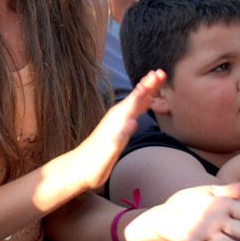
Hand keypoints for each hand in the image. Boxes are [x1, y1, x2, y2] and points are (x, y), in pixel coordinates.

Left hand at [70, 70, 165, 190]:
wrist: (78, 168)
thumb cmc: (94, 163)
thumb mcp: (108, 153)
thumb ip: (120, 137)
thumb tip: (133, 121)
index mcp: (117, 120)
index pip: (136, 100)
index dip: (147, 87)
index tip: (158, 74)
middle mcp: (117, 117)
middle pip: (136, 97)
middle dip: (149, 84)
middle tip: (161, 72)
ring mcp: (117, 122)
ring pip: (135, 102)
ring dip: (146, 91)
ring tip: (155, 80)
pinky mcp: (117, 127)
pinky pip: (133, 110)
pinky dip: (142, 103)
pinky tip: (146, 102)